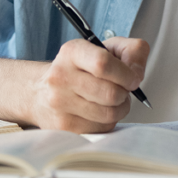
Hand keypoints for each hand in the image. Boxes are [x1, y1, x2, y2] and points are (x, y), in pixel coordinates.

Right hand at [28, 37, 149, 132]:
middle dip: (125, 93)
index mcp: (72, 52)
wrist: (40, 92)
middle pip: (110, 93)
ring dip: (119, 108)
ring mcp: (59, 103)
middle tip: (122, 90)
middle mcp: (61, 76)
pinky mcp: (63, 126)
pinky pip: (101, 128)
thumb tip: (137, 73)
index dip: (126, 74)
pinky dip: (108, 121)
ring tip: (113, 100)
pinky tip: (100, 111)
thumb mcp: (105, 48)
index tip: (133, 78)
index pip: (103, 63)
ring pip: (108, 113)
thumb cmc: (81, 69)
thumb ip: (132, 51)